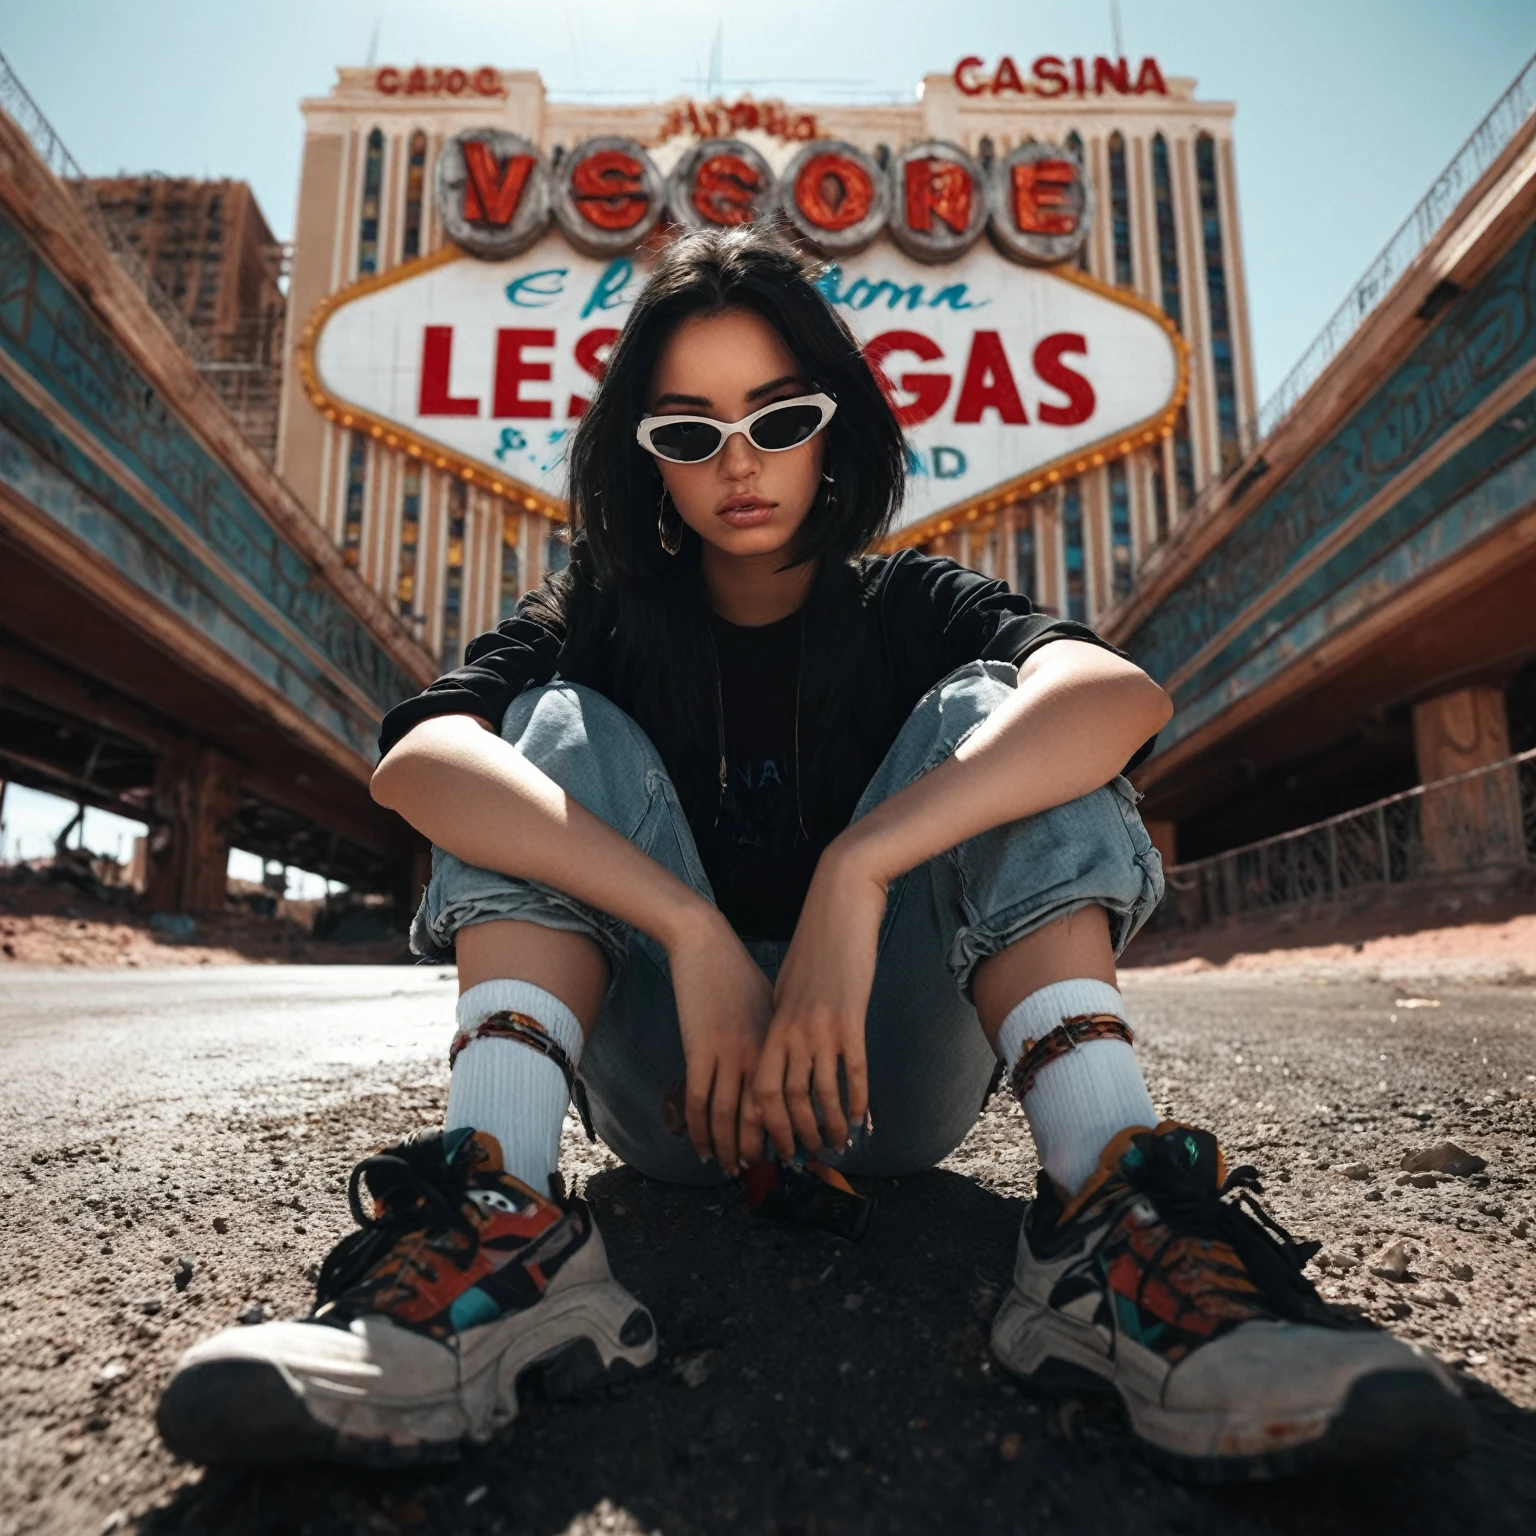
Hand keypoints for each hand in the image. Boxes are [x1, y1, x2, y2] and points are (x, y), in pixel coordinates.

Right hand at [666, 907, 773, 1171]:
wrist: (705, 942)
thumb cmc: (738, 970)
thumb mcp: (768, 1004)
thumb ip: (775, 1037)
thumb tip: (783, 1065)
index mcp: (778, 1042)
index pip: (788, 1099)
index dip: (791, 1130)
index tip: (794, 1150)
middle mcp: (758, 1053)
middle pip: (763, 1115)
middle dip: (764, 1147)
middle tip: (766, 1170)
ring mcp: (727, 1053)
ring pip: (729, 1116)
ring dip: (731, 1148)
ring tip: (734, 1168)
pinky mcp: (697, 1050)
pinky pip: (699, 1101)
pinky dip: (701, 1130)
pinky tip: (704, 1148)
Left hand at [746, 843, 886, 1160]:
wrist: (839, 898)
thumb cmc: (816, 938)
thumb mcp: (790, 980)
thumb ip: (785, 1014)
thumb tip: (784, 1043)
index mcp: (773, 1020)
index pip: (760, 1086)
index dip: (763, 1122)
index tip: (769, 1144)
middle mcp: (791, 1028)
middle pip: (786, 1099)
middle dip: (794, 1135)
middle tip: (804, 1160)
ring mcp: (819, 1025)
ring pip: (820, 1093)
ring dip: (828, 1127)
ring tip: (836, 1148)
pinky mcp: (850, 1016)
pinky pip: (853, 1071)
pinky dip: (857, 1101)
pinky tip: (862, 1121)